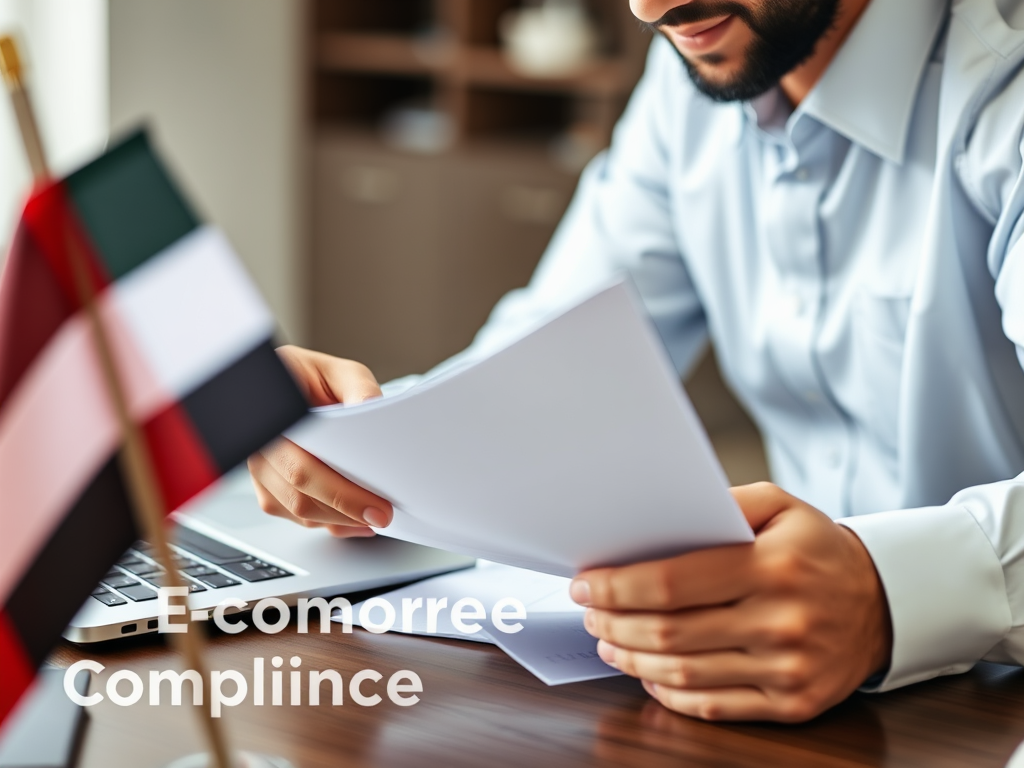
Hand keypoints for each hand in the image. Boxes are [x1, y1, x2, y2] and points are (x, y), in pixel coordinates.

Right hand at [247, 345, 393, 537]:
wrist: (295, 385)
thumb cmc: (315, 380)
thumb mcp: (342, 373)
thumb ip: (359, 388)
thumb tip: (371, 407)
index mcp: (274, 417)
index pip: (302, 466)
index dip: (340, 492)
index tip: (373, 504)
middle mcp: (260, 445)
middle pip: (299, 494)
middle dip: (346, 512)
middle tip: (382, 515)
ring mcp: (260, 469)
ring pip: (297, 511)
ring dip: (338, 521)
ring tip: (372, 518)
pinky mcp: (268, 487)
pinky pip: (295, 517)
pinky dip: (329, 523)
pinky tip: (354, 519)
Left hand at [572, 482, 891, 722]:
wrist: (885, 603)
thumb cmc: (818, 549)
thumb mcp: (781, 506)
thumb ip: (724, 504)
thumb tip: (660, 520)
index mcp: (773, 566)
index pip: (673, 582)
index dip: (617, 586)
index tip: (586, 583)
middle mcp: (782, 620)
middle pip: (669, 631)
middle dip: (614, 622)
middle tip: (589, 613)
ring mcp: (788, 668)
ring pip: (685, 671)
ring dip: (632, 658)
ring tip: (608, 641)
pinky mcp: (794, 703)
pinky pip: (715, 705)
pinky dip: (670, 691)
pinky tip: (648, 673)